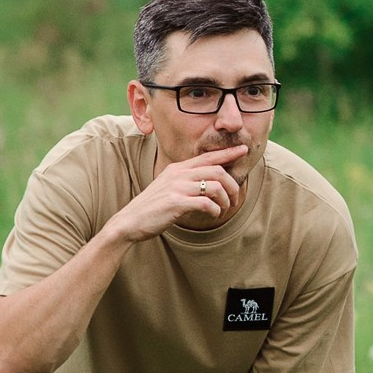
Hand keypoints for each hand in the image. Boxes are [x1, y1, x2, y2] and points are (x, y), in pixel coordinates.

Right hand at [105, 145, 246, 242]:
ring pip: (215, 186)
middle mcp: (178, 174)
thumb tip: (207, 185)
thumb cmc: (151, 208)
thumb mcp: (167, 188)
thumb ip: (185, 182)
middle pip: (217, 171)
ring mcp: (176, 187)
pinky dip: (215, 210)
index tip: (243, 150)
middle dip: (232, 185)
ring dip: (225, 200)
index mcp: (177, 169)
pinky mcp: (176, 203)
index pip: (207, 157)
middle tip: (236, 198)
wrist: (129, 222)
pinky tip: (213, 215)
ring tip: (224, 210)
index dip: (227, 153)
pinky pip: (206, 203)